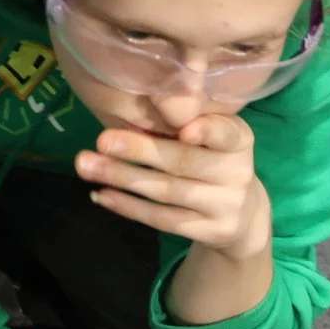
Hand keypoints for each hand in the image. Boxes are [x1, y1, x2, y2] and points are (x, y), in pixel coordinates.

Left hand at [77, 116, 271, 256]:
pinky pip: (163, 220)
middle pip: (183, 162)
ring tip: (86, 166)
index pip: (226, 134)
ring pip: (167, 192)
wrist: (242, 214)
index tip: (184, 131)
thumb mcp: (212, 135)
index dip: (207, 132)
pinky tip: (102, 194)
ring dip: (123, 178)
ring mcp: (225, 206)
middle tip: (102, 141)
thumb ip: (189, 118)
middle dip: (140, 150)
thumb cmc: (215, 160)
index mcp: (239, 140)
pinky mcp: (210, 232)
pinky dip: (130, 207)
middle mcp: (238, 173)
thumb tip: (154, 96)